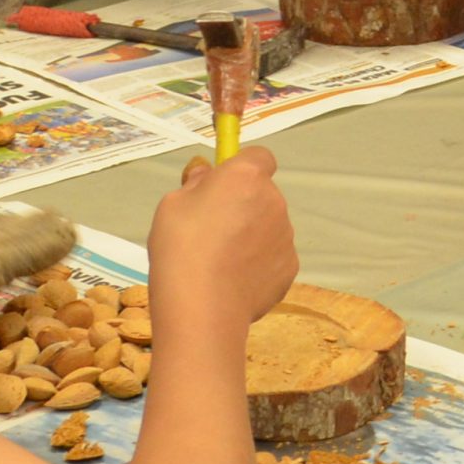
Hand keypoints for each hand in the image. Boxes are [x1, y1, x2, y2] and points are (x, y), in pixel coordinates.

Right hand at [148, 147, 296, 335]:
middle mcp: (275, 201)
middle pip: (263, 195)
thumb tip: (206, 174)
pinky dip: (258, 265)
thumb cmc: (180, 247)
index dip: (242, 168)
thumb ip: (196, 185)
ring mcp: (287, 236)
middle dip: (244, 205)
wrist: (202, 306)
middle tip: (212, 230)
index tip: (222, 184)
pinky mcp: (290, 268)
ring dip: (252, 236)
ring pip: (269, 227)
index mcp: (247, 177)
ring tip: (220, 262)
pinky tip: (233, 281)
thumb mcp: (172, 205)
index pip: (260, 157)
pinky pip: (273, 257)